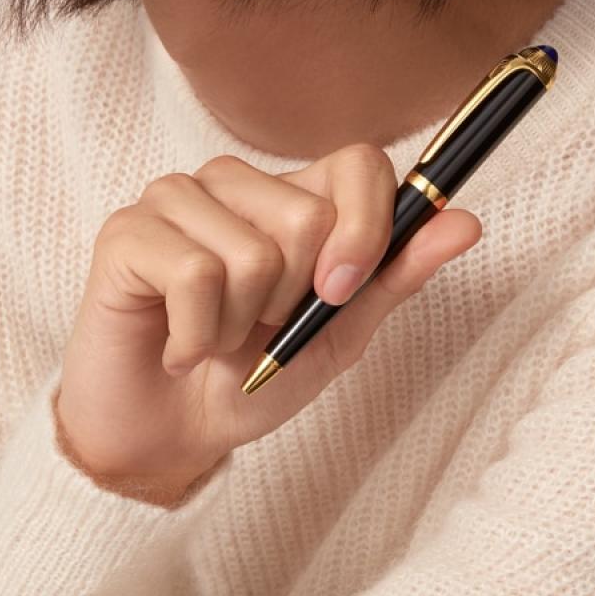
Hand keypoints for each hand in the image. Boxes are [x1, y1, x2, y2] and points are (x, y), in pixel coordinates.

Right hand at [54, 144, 481, 503]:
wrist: (172, 432)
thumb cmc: (254, 377)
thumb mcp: (339, 333)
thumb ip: (394, 274)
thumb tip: (466, 222)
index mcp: (293, 195)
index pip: (359, 162)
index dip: (367, 229)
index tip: (339, 293)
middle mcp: (235, 182)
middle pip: (307, 217)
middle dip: (292, 301)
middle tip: (254, 325)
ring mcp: (177, 197)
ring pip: (251, 253)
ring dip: (239, 325)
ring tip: (213, 336)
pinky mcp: (128, 230)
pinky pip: (193, 274)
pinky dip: (196, 337)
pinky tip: (179, 345)